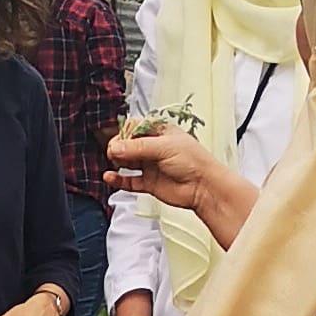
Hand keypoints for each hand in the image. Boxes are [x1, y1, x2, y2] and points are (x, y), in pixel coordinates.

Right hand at [104, 126, 256, 247]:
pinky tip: (110, 177)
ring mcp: (150, 165)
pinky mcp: (149, 183)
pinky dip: (118, 180)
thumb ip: (137, 148)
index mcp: (160, 132)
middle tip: (114, 153)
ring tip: (114, 163)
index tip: (117, 140)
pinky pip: (129, 180)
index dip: (123, 133)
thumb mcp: (164, 147)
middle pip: (127, 144)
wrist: (204, 187)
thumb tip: (115, 148)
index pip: (134, 128)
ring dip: (117, 162)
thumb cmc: (194, 162)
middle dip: (118, 147)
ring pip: (126, 162)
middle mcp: (154, 148)